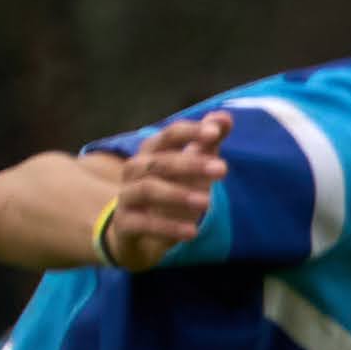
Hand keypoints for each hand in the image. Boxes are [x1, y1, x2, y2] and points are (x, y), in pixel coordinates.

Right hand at [102, 112, 230, 268]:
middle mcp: (135, 170)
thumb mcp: (191, 166)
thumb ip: (207, 142)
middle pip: (159, 161)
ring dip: (178, 194)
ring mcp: (127, 196)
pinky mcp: (125, 223)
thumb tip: (225, 117)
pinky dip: (168, 227)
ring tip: (207, 202)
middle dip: (191, 163)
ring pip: (148, 189)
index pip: (169, 135)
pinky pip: (143, 223)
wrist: (137, 231)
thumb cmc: (170, 189)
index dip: (190, 132)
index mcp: (152, 152)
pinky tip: (192, 232)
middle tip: (223, 169)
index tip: (215, 132)